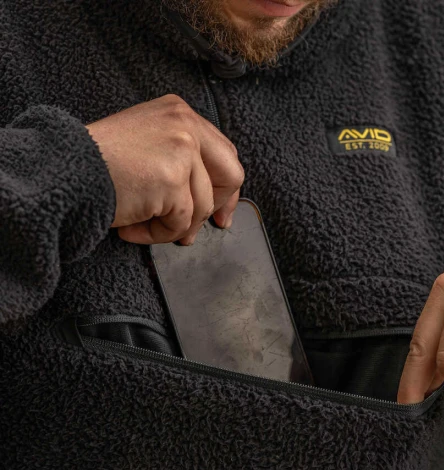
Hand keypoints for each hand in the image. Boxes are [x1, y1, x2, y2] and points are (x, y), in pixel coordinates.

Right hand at [86, 94, 243, 244]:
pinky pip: (180, 222)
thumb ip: (182, 160)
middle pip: (231, 175)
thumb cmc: (99, 164)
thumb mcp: (148, 144)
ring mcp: (182, 149)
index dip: (226, 189)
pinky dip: (157, 234)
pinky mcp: (172, 178)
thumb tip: (210, 201)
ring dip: (172, 226)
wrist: (64, 171)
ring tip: (141, 224)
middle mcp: (186, 124)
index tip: (220, 213)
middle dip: (216, 208)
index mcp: (181, 113)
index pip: (225, 154)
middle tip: (193, 230)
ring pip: (201, 207)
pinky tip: (132, 227)